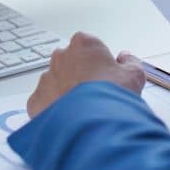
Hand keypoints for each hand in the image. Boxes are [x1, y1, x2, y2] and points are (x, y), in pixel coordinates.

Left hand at [27, 32, 144, 117]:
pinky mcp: (36, 101)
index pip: (89, 47)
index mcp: (83, 44)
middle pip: (70, 63)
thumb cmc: (112, 97)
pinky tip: (69, 121)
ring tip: (83, 111)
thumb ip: (129, 63)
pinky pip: (44, 103)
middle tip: (95, 94)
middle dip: (80, 75)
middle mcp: (61, 57)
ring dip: (66, 93)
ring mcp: (46, 78)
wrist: (93, 125)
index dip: (99, 63)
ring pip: (56, 83)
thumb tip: (126, 59)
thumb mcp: (134, 76)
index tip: (107, 76)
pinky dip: (54, 110)